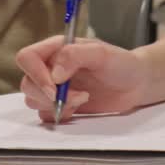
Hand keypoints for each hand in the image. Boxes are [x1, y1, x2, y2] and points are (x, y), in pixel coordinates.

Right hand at [16, 35, 148, 122]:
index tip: (54, 87)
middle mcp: (51, 67)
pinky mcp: (62, 105)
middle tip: (79, 96)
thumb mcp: (102, 53)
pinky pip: (44, 115)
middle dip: (49, 95)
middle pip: (27, 83)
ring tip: (82, 100)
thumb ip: (75, 56)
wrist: (137, 83)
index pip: (27, 57)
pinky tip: (77, 110)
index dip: (35, 73)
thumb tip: (54, 75)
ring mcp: (55, 87)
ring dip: (55, 105)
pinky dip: (58, 115)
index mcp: (56, 49)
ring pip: (33, 100)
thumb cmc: (121, 63)